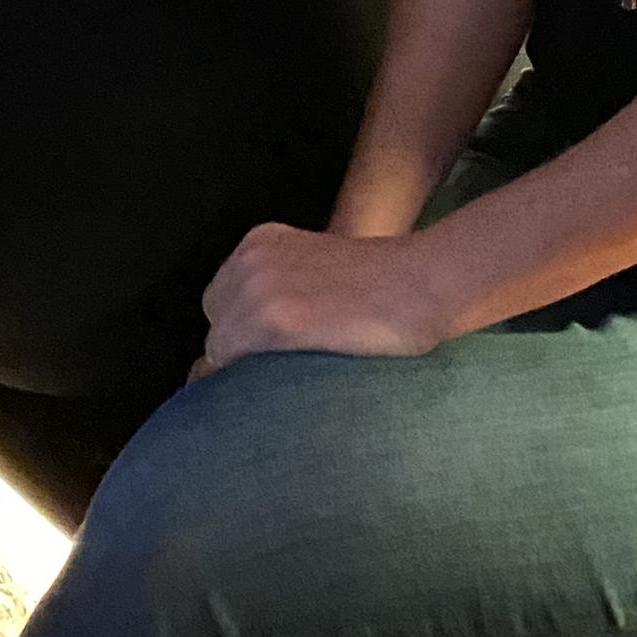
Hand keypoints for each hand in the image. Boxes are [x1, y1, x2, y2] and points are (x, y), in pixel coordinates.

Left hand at [200, 223, 448, 368]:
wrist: (419, 283)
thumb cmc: (382, 288)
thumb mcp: (317, 273)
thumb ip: (283, 295)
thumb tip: (239, 349)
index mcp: (259, 242)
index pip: (222, 304)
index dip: (242, 336)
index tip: (269, 359)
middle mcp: (250, 258)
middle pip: (216, 325)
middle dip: (238, 352)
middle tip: (278, 375)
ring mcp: (258, 287)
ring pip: (220, 351)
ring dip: (243, 373)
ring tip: (284, 390)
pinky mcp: (273, 320)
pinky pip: (230, 365)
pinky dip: (246, 385)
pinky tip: (280, 394)